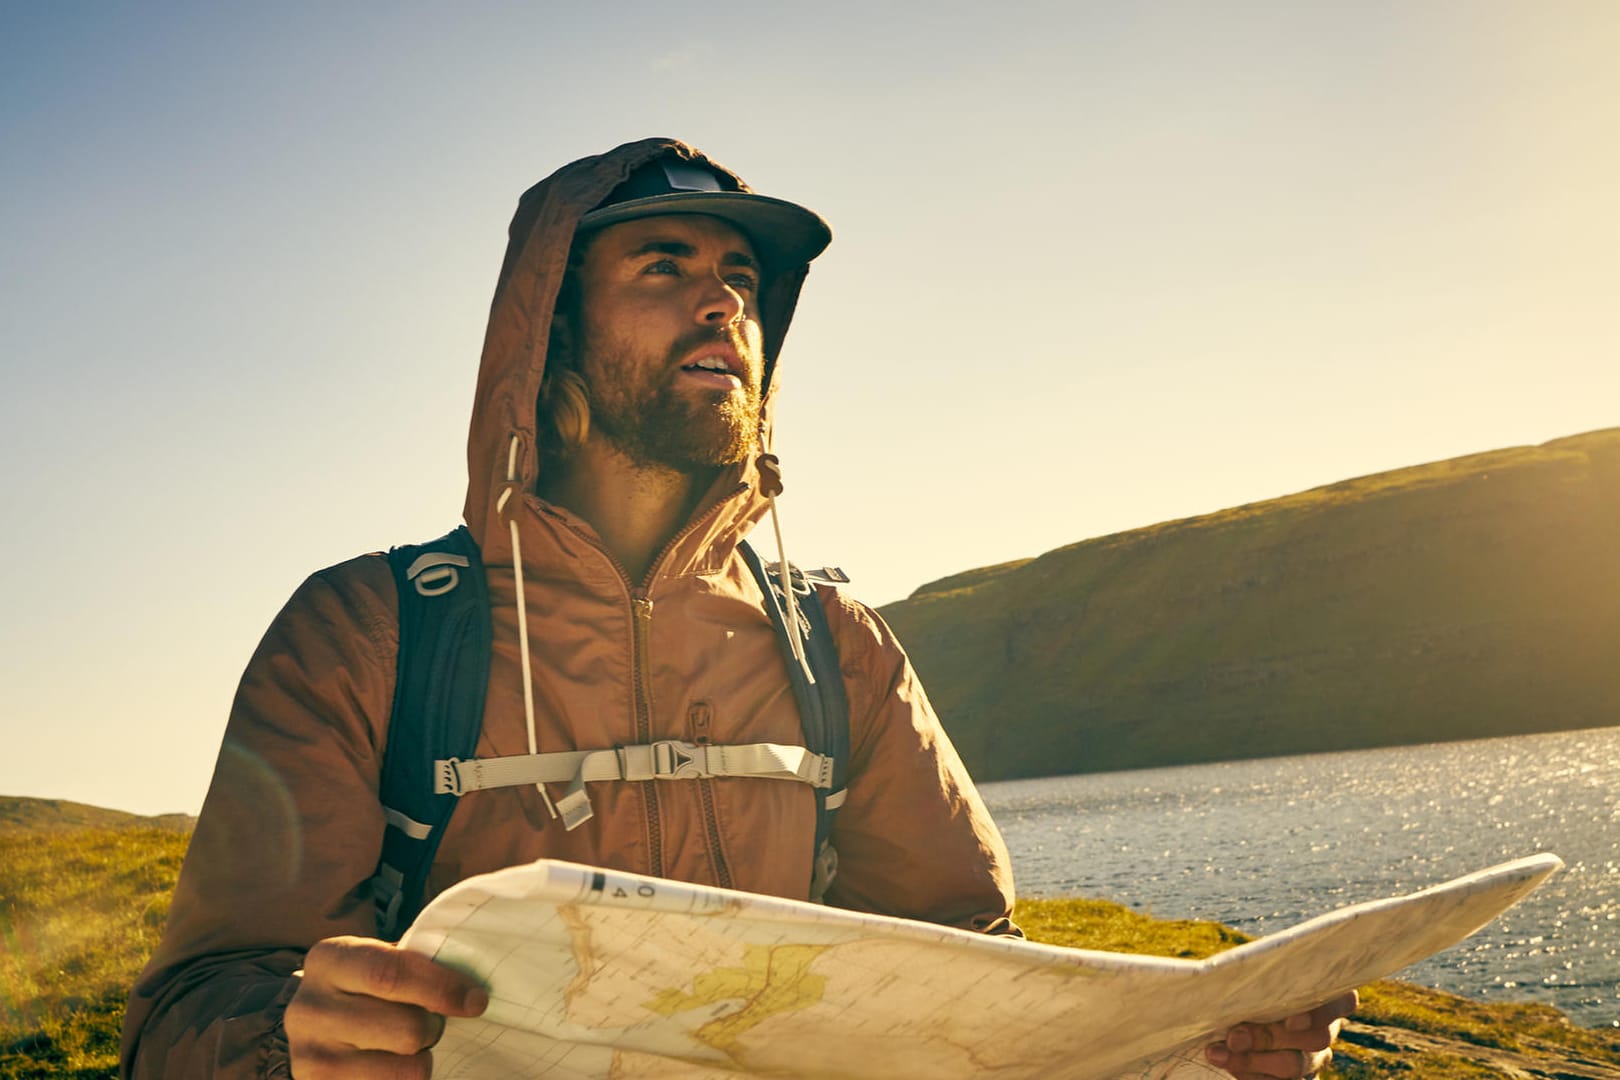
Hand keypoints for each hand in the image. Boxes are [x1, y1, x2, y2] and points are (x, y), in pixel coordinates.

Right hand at [285, 935, 488, 1078]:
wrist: (313, 1028)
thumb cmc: (364, 990)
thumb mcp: (379, 962)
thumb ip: (417, 968)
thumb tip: (473, 994)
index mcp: (329, 960)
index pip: (391, 974)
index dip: (442, 988)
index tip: (476, 1001)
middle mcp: (309, 1008)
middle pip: (406, 1028)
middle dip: (434, 1028)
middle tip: (433, 1025)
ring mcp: (308, 1057)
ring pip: (406, 1070)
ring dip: (422, 1061)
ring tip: (410, 1049)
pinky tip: (393, 1068)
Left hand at [1203, 990, 1356, 1078]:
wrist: (1233, 1015)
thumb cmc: (1245, 985)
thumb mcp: (1251, 977)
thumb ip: (1251, 983)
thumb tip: (1233, 1000)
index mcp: (1324, 994)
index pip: (1343, 1002)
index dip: (1322, 1014)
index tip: (1292, 1021)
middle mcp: (1325, 1027)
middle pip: (1316, 1038)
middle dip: (1268, 1038)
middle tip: (1235, 1036)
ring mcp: (1313, 1057)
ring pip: (1295, 1065)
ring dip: (1253, 1060)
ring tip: (1219, 1053)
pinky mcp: (1298, 1078)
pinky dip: (1251, 1075)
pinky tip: (1227, 1065)